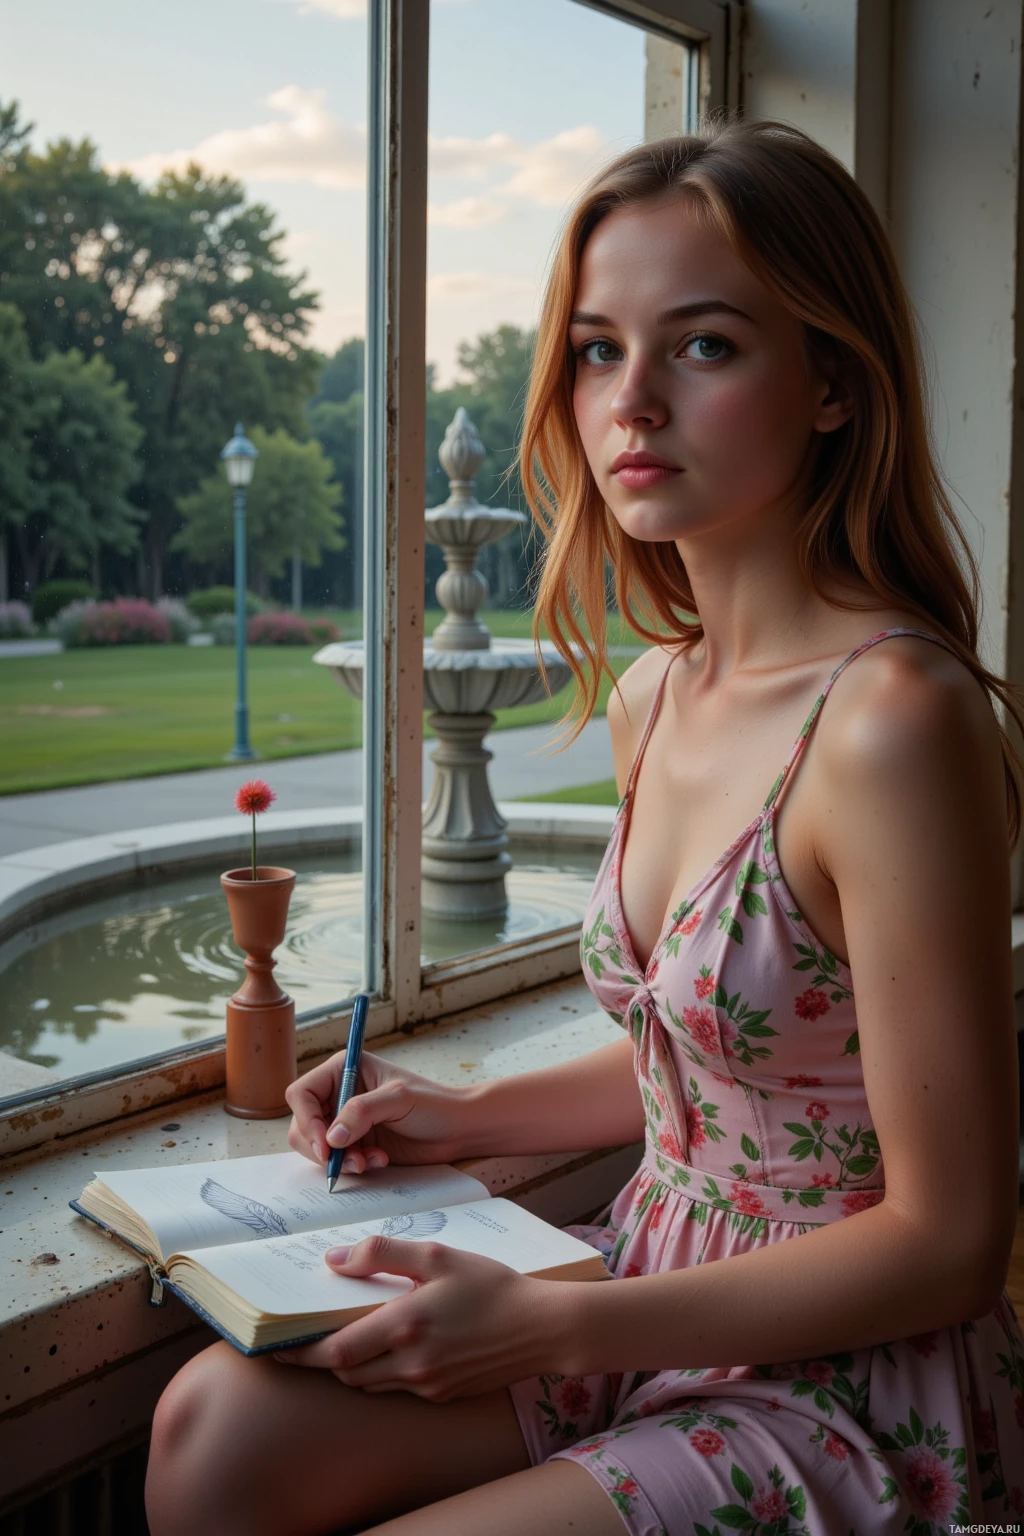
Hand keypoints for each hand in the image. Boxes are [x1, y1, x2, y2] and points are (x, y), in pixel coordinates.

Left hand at [273, 1236, 569, 1399]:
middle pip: (348, 1374)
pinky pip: (398, 1388)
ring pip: (371, 1385)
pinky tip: (390, 1348)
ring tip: (345, 1341)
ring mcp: (428, 1384)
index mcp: (406, 1324)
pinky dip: (383, 1372)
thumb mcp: (438, 1256)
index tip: (279, 1347)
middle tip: (305, 1344)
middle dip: (323, 1361)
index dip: (303, 1353)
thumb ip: (383, 1255)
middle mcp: (413, 1362)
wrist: (542, 1327)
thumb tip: (335, 1260)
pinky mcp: (443, 1395)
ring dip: (352, 1368)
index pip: (338, 1352)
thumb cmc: (492, 1285)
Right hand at [285, 1051, 475, 1173]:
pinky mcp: (356, 1143)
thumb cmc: (433, 1104)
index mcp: (345, 1069)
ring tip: (368, 1161)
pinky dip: (352, 1166)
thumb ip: (362, 1112)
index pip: (303, 1094)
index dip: (306, 1120)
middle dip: (321, 1147)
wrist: (457, 1129)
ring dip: (339, 1160)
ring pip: (317, 1146)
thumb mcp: (398, 1099)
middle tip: (346, 1162)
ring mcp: (346, 1120)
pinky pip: (337, 1160)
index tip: (325, 1145)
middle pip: (303, 1124)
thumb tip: (331, 1137)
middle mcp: (340, 1093)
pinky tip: (378, 1160)